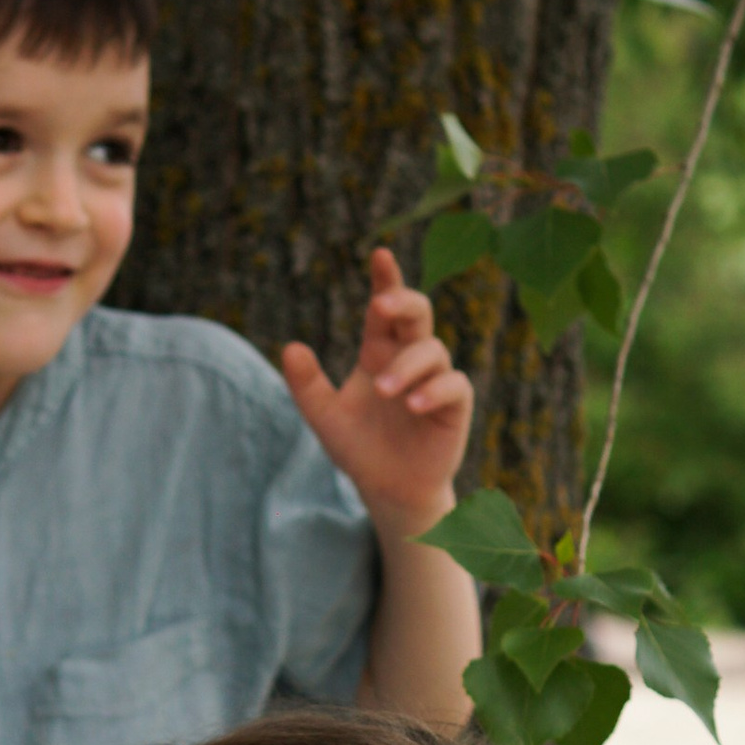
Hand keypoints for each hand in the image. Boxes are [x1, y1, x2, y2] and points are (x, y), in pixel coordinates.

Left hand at [279, 243, 473, 535]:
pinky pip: (453, 384)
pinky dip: (434, 389)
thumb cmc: (358, 447)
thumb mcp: (324, 417)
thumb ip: (307, 385)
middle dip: (401, 301)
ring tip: (386, 391)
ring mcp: (435, 378)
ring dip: (407, 366)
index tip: (379, 255)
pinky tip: (413, 404)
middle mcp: (409, 357)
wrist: (387, 489)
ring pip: (432, 349)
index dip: (385, 279)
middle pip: (416, 312)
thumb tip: (290, 348)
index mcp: (378, 351)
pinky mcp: (454, 405)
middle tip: (380, 305)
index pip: (383, 308)